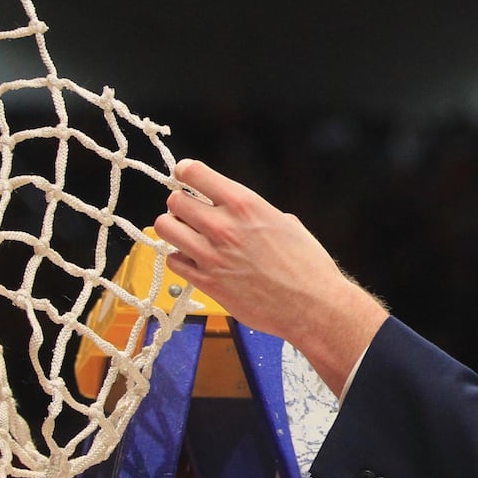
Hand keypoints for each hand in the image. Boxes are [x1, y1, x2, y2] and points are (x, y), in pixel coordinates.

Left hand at [153, 159, 387, 395]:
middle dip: (181, 205)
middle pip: (174, 200)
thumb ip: (255, 212)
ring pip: (165, 228)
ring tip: (189, 236)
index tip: (186, 176)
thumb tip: (240, 213)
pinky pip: (173, 260)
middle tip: (192, 213)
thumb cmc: (307, 265)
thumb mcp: (286, 223)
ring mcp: (211, 255)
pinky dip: (181, 258)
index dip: (186, 172)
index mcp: (244, 204)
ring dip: (175, 229)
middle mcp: (223, 226)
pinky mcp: (207, 282)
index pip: (194, 172)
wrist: (311, 305)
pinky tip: (197, 261)